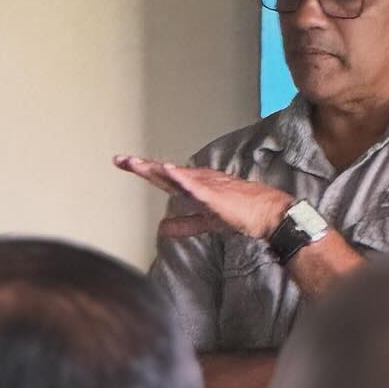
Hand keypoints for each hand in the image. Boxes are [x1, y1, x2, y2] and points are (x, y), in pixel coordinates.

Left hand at [114, 155, 292, 241]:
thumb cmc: (241, 214)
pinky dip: (182, 177)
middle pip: (164, 173)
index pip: (164, 178)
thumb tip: (162, 228)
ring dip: (156, 169)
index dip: (144, 170)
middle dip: (142, 166)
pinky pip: (197, 186)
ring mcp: (207, 186)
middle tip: (120, 159)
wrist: (268, 216)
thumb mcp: (206, 221)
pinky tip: (169, 170)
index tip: (123, 163)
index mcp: (194, 187)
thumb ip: (184, 223)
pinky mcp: (217, 195)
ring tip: (135, 163)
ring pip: (176, 176)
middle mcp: (197, 181)